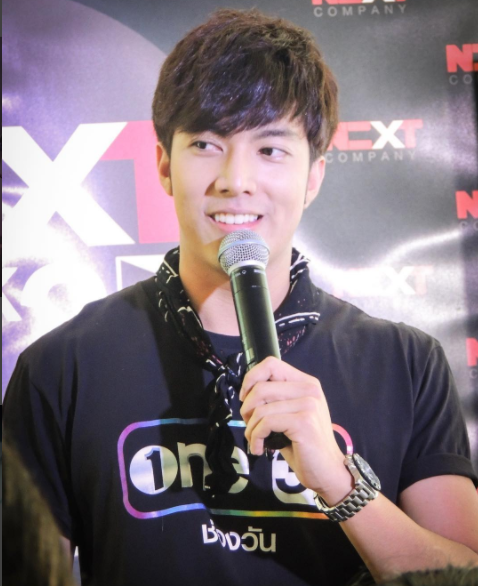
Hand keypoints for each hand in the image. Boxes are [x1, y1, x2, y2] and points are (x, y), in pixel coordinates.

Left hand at [239, 356, 352, 501]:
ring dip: (250, 428)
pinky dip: (256, 437)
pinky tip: (259, 448)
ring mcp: (308, 404)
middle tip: (250, 426)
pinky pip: (266, 423)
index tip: (245, 398)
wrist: (327, 471)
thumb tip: (246, 394)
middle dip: (246, 409)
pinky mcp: (304, 421)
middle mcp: (309, 389)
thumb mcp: (289, 415)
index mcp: (306, 383)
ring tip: (255, 440)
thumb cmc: (304, 445)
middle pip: (261, 387)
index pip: (271, 364)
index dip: (251, 378)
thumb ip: (274, 399)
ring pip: (261, 408)